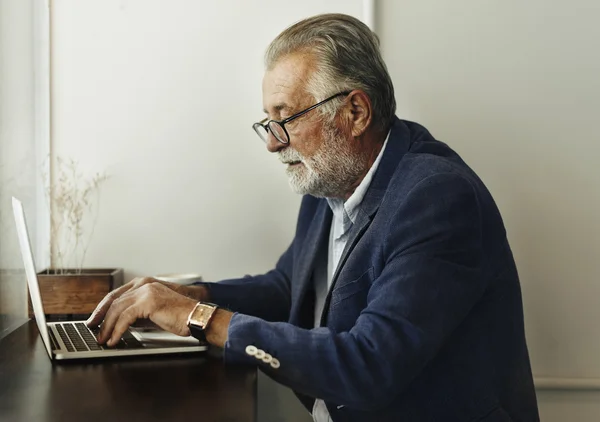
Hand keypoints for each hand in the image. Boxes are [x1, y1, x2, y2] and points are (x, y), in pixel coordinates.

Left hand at [86, 276, 207, 327]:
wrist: (196, 317)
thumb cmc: (179, 316)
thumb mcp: (153, 312)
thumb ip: (137, 313)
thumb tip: (120, 323)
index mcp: (144, 284)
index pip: (116, 295)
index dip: (103, 308)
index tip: (95, 320)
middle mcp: (143, 284)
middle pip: (113, 301)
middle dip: (101, 318)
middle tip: (93, 332)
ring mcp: (146, 291)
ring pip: (117, 309)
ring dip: (107, 327)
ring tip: (103, 340)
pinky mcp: (148, 302)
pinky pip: (125, 318)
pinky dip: (117, 330)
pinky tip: (115, 339)